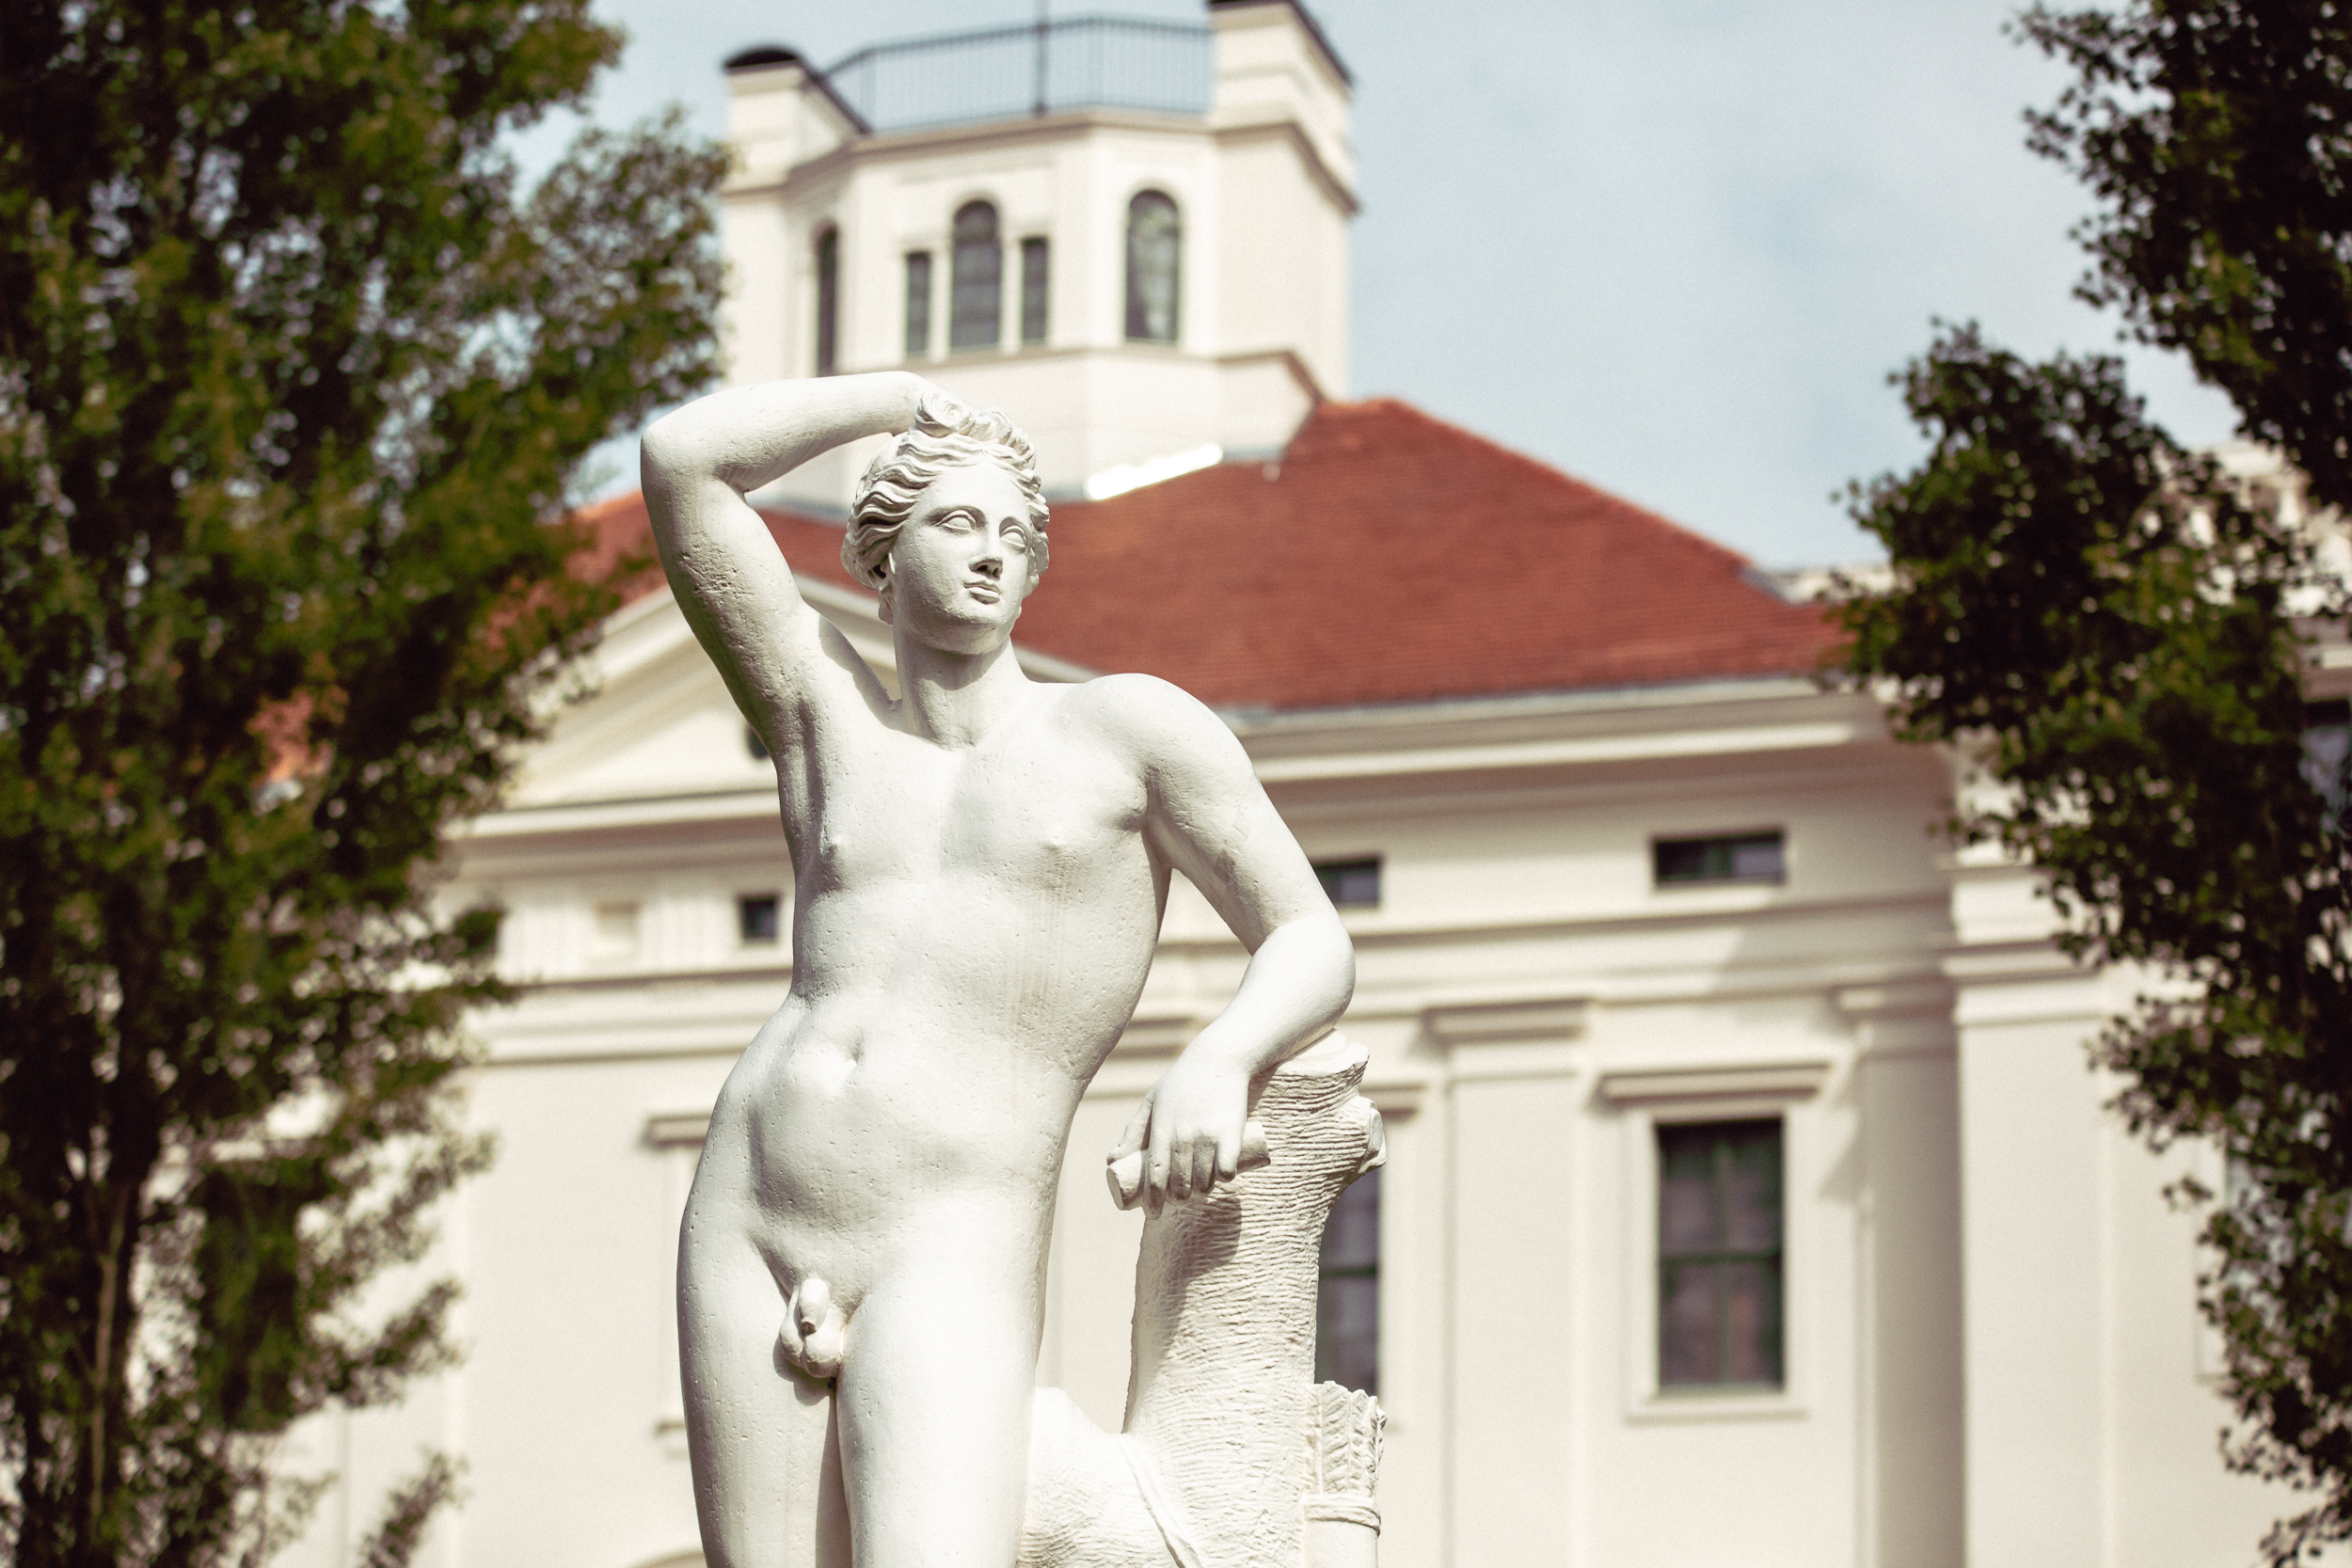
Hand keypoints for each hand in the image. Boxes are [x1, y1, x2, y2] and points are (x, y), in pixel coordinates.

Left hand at [1111, 1049, 1250, 1214]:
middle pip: (1180, 1185)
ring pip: (1204, 1182)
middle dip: (1178, 1200)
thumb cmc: (1181, 1082)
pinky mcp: (1231, 1133)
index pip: (1154, 1176)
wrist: (1218, 1059)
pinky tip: (1221, 1178)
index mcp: (1160, 1130)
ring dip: (1201, 1191)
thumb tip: (1111, 1161)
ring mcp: (1208, 1136)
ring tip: (1199, 1190)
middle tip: (1178, 1200)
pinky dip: (1223, 1179)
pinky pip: (1227, 1170)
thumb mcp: (1152, 1102)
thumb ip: (1133, 1132)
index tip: (1152, 1214)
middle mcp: (1183, 1136)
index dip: (1153, 1201)